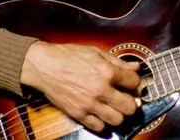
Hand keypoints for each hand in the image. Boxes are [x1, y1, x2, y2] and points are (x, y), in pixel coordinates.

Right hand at [20, 41, 140, 132]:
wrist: (44, 66)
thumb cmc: (68, 56)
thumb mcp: (96, 52)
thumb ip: (118, 62)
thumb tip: (136, 67)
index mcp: (107, 72)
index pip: (134, 82)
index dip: (134, 81)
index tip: (130, 82)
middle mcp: (101, 90)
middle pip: (130, 107)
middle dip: (131, 102)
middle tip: (125, 97)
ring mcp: (89, 104)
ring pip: (117, 120)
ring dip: (118, 114)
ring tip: (113, 106)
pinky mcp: (78, 114)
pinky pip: (99, 127)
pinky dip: (102, 122)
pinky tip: (100, 113)